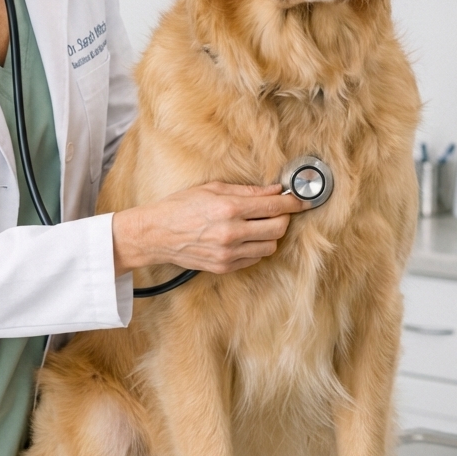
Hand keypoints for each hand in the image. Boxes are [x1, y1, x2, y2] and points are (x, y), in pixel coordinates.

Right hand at [111, 183, 304, 276]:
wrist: (156, 234)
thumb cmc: (181, 206)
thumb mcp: (212, 189)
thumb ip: (247, 191)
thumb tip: (275, 191)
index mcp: (229, 208)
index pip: (274, 206)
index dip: (292, 203)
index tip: (300, 201)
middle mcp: (231, 232)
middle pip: (278, 228)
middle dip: (283, 218)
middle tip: (277, 211)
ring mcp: (228, 253)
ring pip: (270, 246)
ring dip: (269, 235)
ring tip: (257, 225)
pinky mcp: (224, 267)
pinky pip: (254, 259)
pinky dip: (255, 248)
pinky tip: (243, 238)